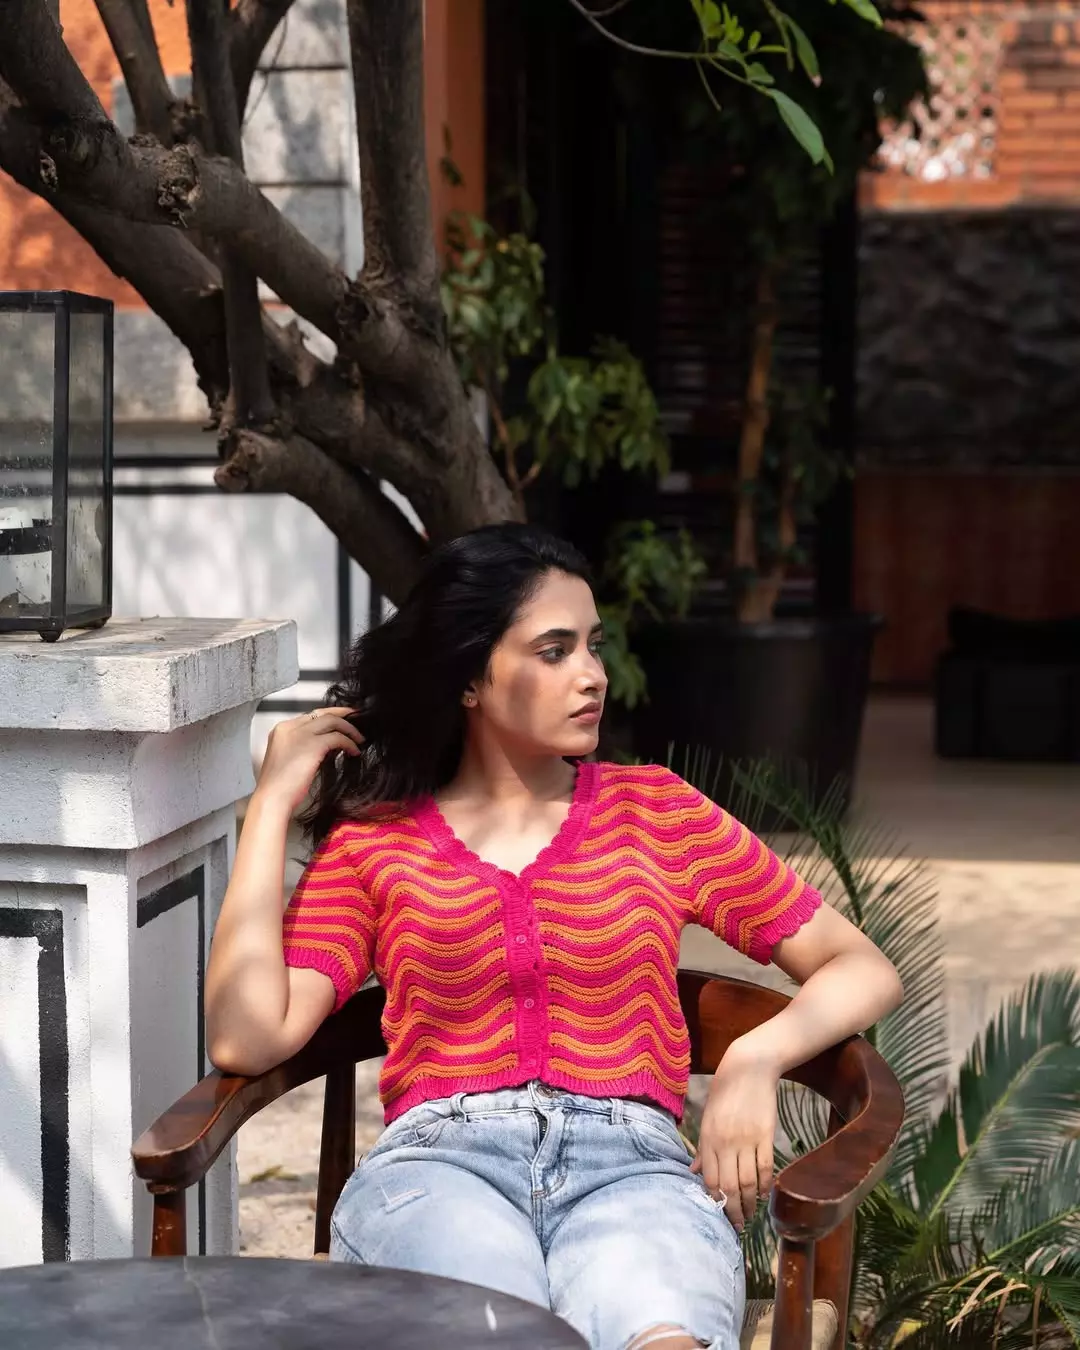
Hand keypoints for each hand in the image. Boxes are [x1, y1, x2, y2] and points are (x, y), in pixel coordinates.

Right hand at [254, 707, 362, 813]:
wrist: (272, 799)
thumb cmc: (280, 787)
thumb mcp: (290, 759)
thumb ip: (305, 747)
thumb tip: (330, 745)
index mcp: (282, 730)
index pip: (310, 716)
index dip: (330, 717)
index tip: (343, 721)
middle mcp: (289, 727)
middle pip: (322, 713)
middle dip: (343, 714)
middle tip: (358, 718)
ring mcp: (300, 734)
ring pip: (332, 720)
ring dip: (350, 729)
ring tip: (360, 739)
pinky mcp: (312, 745)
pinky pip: (338, 737)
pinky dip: (349, 743)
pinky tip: (354, 751)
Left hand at [691, 1039, 778, 1230]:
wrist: (750, 1067)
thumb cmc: (725, 1090)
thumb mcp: (707, 1116)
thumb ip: (702, 1147)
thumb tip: (693, 1172)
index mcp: (708, 1137)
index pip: (709, 1179)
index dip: (713, 1201)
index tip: (717, 1215)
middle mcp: (726, 1142)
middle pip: (729, 1186)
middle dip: (731, 1210)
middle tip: (735, 1226)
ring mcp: (747, 1140)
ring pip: (748, 1182)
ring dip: (749, 1204)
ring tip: (749, 1217)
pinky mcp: (766, 1136)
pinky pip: (765, 1168)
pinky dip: (764, 1186)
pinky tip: (763, 1196)